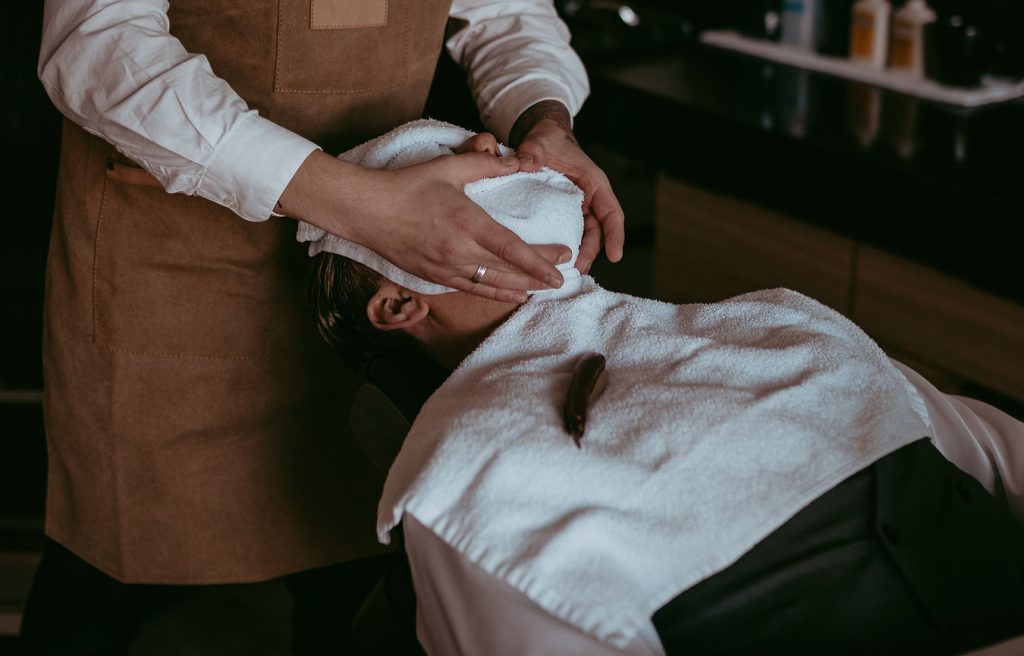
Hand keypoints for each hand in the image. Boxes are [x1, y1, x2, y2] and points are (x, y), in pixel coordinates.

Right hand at [278, 150, 570, 302]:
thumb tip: (518, 162)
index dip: (540, 260)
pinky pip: (473, 289)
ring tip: (545, 288)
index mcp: (466, 223)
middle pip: (509, 271)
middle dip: (539, 275)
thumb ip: (486, 164)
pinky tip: (514, 295)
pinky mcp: (435, 277)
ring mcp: (446, 268)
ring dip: (522, 289)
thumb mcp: (448, 168)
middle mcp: (459, 252)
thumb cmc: (406, 186)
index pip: (512, 249)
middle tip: (564, 273)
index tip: (563, 263)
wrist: (365, 211)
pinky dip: (497, 294)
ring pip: (493, 286)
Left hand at [510, 101, 624, 273]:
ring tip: (567, 272)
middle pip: (598, 230)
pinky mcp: (565, 213)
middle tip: (579, 270)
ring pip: (585, 235)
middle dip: (592, 252)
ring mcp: (578, 207)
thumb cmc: (547, 140)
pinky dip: (565, 247)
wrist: (541, 139)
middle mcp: (590, 198)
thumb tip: (522, 164)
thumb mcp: (539, 143)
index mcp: (593, 182)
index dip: (615, 234)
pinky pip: (569, 233)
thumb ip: (532, 153)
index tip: (615, 256)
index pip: (611, 211)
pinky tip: (553, 262)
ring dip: (579, 254)